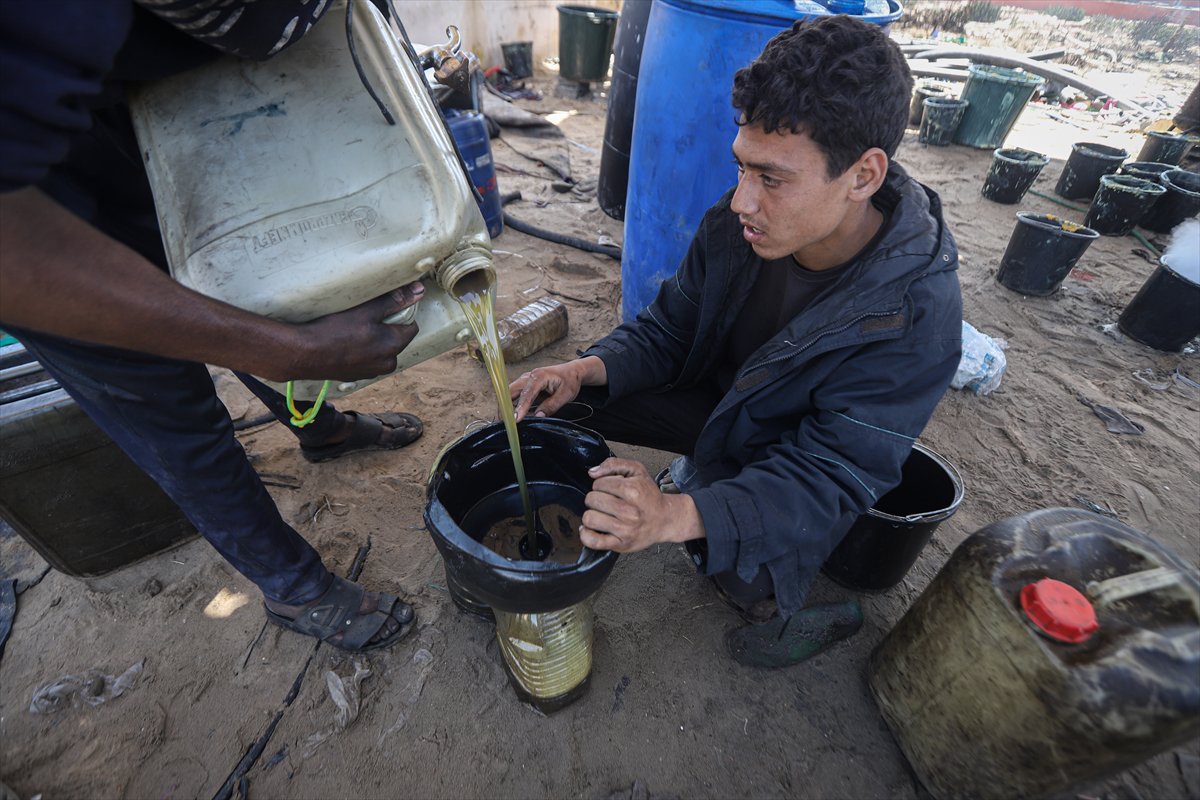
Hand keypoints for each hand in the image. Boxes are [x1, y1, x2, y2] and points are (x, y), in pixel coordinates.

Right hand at [286, 282, 423, 380]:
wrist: (304, 354)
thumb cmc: (335, 330)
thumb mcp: (367, 311)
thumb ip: (394, 301)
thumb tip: (419, 291)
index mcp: (394, 347)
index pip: (411, 326)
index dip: (400, 312)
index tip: (384, 305)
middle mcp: (387, 364)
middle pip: (395, 338)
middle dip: (385, 326)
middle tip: (364, 316)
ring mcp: (371, 372)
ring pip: (380, 349)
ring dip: (372, 338)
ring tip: (352, 329)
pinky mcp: (355, 376)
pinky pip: (365, 358)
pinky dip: (360, 349)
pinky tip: (344, 342)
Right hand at [509, 356, 605, 421]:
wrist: (572, 371)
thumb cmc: (570, 381)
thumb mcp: (566, 395)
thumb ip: (552, 405)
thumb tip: (538, 416)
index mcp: (540, 376)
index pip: (527, 393)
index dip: (520, 407)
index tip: (515, 419)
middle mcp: (529, 376)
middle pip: (511, 390)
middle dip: (505, 406)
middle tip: (504, 422)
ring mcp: (525, 380)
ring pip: (510, 392)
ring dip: (506, 406)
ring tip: (506, 421)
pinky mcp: (525, 385)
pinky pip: (514, 395)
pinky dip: (511, 405)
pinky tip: (514, 416)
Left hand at [580, 458, 704, 552]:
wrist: (665, 519)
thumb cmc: (649, 496)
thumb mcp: (637, 471)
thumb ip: (614, 464)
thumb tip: (592, 472)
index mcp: (632, 490)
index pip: (598, 484)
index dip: (601, 485)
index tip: (610, 490)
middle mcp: (629, 511)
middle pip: (591, 500)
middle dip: (596, 499)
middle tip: (606, 502)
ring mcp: (625, 529)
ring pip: (589, 519)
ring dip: (592, 515)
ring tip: (601, 514)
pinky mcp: (621, 544)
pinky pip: (593, 541)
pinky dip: (586, 535)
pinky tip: (592, 529)